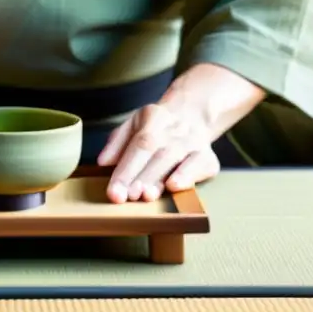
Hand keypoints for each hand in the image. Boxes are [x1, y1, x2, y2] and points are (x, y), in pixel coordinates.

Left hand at [97, 102, 219, 202]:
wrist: (193, 115)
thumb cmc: (157, 126)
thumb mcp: (134, 123)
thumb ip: (117, 142)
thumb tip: (103, 162)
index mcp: (155, 118)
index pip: (139, 144)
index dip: (126, 169)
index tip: (114, 191)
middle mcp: (176, 129)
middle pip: (157, 153)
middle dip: (141, 177)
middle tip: (127, 197)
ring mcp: (195, 143)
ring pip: (176, 160)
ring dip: (160, 179)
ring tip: (146, 196)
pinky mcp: (209, 158)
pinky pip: (200, 166)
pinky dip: (188, 176)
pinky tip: (174, 186)